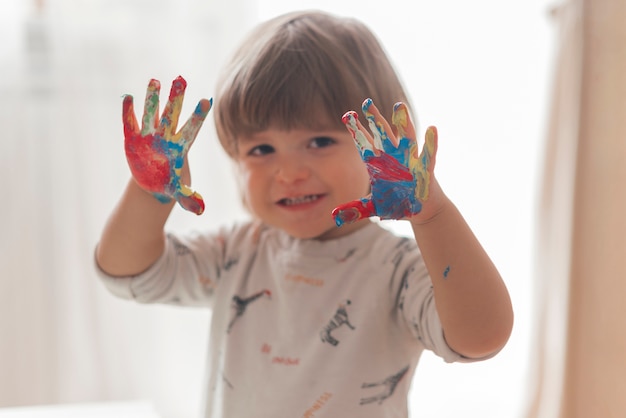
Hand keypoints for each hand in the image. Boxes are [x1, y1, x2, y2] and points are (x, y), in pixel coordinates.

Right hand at [122, 76, 211, 214]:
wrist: (152, 182)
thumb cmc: (168, 184)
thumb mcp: (178, 192)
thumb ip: (189, 198)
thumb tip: (200, 210)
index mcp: (179, 147)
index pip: (192, 129)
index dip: (198, 116)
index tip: (207, 101)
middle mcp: (165, 136)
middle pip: (172, 115)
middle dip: (175, 98)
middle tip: (180, 79)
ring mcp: (149, 135)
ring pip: (152, 113)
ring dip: (152, 98)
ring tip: (154, 80)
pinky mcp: (133, 139)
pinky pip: (130, 123)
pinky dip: (128, 111)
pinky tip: (127, 98)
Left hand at [332, 98, 437, 224]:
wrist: (421, 210)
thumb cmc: (397, 204)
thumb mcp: (374, 207)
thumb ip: (355, 209)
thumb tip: (335, 216)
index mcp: (379, 164)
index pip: (365, 144)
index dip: (357, 131)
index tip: (347, 115)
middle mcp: (394, 157)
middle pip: (383, 134)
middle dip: (375, 119)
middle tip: (367, 103)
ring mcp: (410, 160)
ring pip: (406, 136)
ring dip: (403, 122)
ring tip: (399, 105)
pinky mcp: (425, 169)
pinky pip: (428, 154)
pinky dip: (431, 142)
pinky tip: (432, 129)